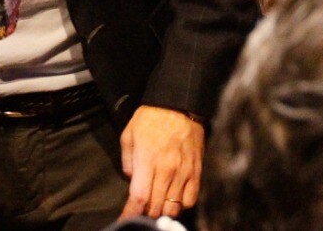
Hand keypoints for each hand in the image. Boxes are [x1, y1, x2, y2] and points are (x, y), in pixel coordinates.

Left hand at [120, 105, 204, 219]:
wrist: (180, 104)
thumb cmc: (151, 117)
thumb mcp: (129, 133)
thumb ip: (127, 160)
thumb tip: (131, 179)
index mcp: (148, 160)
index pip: (139, 198)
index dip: (131, 213)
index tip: (126, 219)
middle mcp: (167, 170)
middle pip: (156, 208)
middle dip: (145, 213)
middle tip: (140, 210)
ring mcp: (184, 173)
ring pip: (173, 208)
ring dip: (162, 211)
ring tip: (156, 205)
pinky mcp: (196, 172)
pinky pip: (190, 200)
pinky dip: (181, 205)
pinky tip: (174, 199)